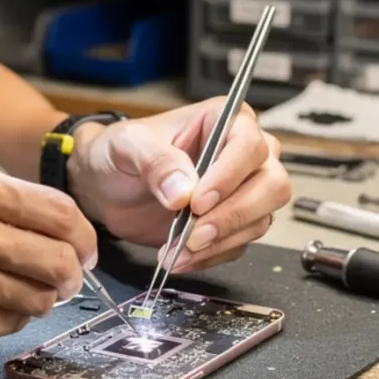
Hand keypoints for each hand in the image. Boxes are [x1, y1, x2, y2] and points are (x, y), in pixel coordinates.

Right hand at [0, 164, 96, 353]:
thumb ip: (4, 199)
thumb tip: (65, 226)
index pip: (61, 213)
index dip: (84, 235)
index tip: (86, 246)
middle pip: (61, 260)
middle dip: (72, 271)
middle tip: (66, 273)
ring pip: (42, 297)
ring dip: (39, 295)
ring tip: (14, 285)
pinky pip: (12, 323)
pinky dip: (8, 315)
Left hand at [67, 97, 291, 273]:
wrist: (107, 186)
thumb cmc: (120, 153)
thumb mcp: (128, 145)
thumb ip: (156, 160)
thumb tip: (184, 190)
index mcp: (224, 120)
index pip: (250, 144)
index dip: (230, 175)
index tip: (198, 201)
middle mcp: (242, 155)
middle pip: (271, 185)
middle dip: (234, 214)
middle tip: (194, 233)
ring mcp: (242, 192)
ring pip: (260, 219)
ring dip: (220, 241)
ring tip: (179, 250)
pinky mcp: (231, 224)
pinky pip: (238, 245)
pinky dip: (210, 257)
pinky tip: (181, 257)